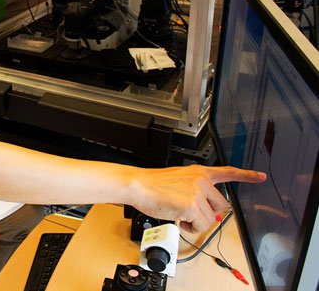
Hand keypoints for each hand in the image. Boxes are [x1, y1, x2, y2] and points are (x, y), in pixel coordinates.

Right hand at [129, 165, 265, 233]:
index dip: (246, 175)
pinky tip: (178, 218)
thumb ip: (194, 189)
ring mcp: (198, 192)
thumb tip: (203, 209)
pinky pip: (201, 226)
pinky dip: (190, 227)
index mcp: (198, 172)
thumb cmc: (152, 185)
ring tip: (179, 213)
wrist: (138, 185)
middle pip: (221, 206)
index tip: (260, 176)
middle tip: (190, 212)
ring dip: (196, 221)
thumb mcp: (178, 180)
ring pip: (210, 219)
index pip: (227, 172)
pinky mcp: (192, 206)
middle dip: (207, 213)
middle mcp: (201, 180)